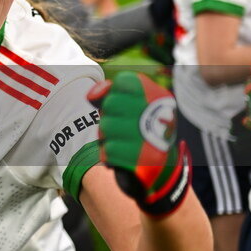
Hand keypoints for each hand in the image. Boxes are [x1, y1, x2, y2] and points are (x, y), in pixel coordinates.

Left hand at [87, 71, 190, 216]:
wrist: (160, 169)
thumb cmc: (139, 131)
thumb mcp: (133, 107)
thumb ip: (110, 93)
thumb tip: (91, 95)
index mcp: (159, 97)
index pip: (125, 81)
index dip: (113, 93)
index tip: (120, 105)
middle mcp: (158, 113)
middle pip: (111, 104)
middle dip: (109, 117)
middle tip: (122, 128)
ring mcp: (150, 137)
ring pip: (106, 127)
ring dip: (107, 137)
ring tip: (123, 143)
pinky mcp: (142, 160)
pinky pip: (107, 151)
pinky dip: (109, 155)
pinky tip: (123, 157)